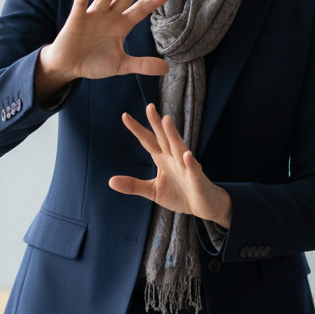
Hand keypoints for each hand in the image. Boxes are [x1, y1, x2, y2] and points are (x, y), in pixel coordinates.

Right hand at [34, 0, 170, 103]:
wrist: (69, 66)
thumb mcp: (121, 65)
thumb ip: (142, 65)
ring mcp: (93, 16)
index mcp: (121, 26)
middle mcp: (109, 17)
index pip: (140, 11)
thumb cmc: (94, 62)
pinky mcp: (76, 19)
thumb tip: (167, 68)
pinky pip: (81, 4)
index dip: (154, 1)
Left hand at [108, 104, 231, 226]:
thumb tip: (110, 181)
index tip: (125, 116)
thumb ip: (133, 185)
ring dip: (173, 135)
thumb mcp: (153, 191)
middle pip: (164, 138)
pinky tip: (187, 155)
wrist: (204, 206)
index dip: (137, 129)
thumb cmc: (180, 194)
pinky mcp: (197, 179)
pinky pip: (194, 170)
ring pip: (179, 148)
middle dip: (156, 123)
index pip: (148, 141)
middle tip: (149, 107)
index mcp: (163, 159)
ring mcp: (187, 168)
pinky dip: (191, 163)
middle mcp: (174, 159)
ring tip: (166, 120)